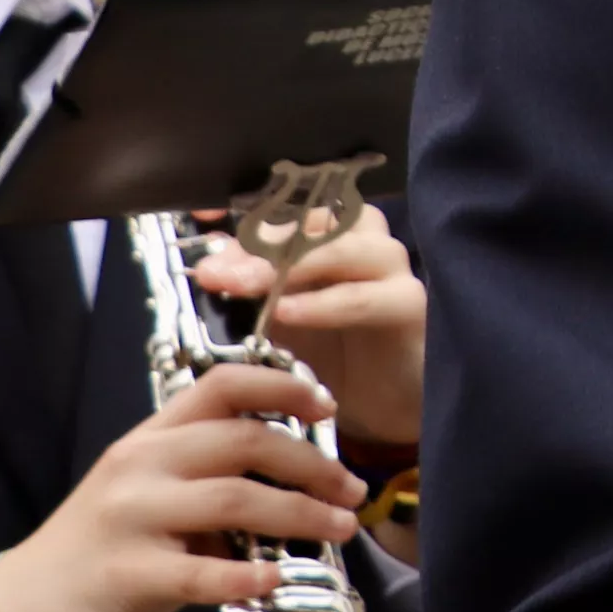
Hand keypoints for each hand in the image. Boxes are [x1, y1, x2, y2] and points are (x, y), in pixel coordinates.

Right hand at [0, 363, 363, 611]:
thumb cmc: (99, 547)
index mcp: (151, 438)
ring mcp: (132, 518)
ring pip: (235, 499)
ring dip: (300, 514)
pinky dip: (247, 575)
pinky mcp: (126, 573)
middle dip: (312, 463)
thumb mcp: (149, 493)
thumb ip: (207, 475)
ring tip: (339, 528)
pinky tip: (277, 579)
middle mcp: (142, 466)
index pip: (222, 385)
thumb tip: (294, 477)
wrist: (21, 606)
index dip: (282, 386)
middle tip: (351, 487)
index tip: (326, 405)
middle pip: (245, 442)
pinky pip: (200, 572)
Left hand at [191, 204, 426, 444]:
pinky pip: (364, 296)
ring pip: (346, 246)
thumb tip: (209, 266)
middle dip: (263, 243)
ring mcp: (391, 268)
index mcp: (334, 235)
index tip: (204, 220)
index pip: (291, 206)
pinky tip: (287, 313)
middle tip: (218, 272)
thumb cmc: (329, 353)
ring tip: (247, 287)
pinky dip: (323, 303)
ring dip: (292, 265)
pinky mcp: (408, 303)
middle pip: (318, 219)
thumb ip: (250, 289)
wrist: (377, 405)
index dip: (251, 211)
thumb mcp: (276, 317)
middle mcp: (366, 240)